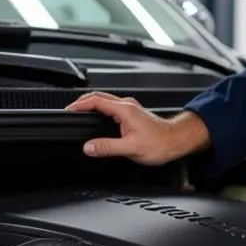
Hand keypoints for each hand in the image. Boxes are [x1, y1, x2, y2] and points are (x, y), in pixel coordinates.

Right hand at [64, 92, 209, 165]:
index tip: (68, 111)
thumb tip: (89, 147)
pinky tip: (97, 118)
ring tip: (79, 113)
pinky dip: (100, 109)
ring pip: (106, 101)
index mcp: (125, 110)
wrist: (177, 141)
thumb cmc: (161, 143)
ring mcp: (131, 108)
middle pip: (99, 97)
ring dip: (91, 104)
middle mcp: (127, 106)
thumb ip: (108, 147)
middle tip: (69, 111)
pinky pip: (112, 107)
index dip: (79, 105)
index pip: (96, 101)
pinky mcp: (133, 114)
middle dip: (82, 102)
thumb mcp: (131, 148)